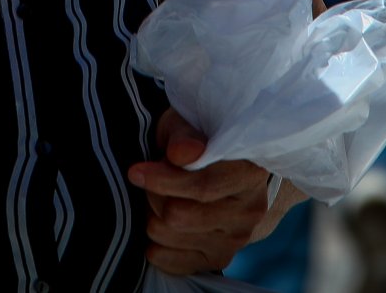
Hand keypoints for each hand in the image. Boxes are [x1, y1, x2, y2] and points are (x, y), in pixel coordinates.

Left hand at [127, 108, 271, 274]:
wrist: (215, 165)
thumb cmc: (195, 139)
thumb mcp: (187, 124)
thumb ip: (185, 136)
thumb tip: (180, 153)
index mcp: (248, 172)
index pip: (203, 188)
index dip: (164, 181)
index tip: (136, 172)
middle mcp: (249, 210)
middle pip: (180, 216)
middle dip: (154, 196)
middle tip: (151, 180)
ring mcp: (236, 238)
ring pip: (169, 235)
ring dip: (152, 216)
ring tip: (159, 197)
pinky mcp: (219, 258)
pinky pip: (170, 261)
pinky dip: (155, 243)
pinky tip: (160, 222)